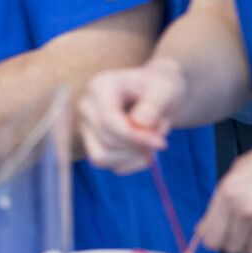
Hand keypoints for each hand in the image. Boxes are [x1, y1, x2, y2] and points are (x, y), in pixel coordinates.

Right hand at [78, 57, 187, 173]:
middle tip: (160, 139)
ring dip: (134, 156)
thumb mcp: (164, 90)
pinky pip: (112, 166)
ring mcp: (87, 128)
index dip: (134, 136)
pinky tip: (144, 148)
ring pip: (103, 157)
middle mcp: (87, 107)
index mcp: (100, 87)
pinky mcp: (94, 145)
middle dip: (137, 146)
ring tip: (151, 141)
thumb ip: (153, 104)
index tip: (161, 142)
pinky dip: (133, 163)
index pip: (107, 119)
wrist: (157, 95)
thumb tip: (140, 124)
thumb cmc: (159, 89)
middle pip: (106, 140)